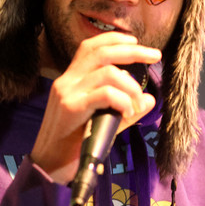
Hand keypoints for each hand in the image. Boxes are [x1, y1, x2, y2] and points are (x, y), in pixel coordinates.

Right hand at [30, 32, 160, 184]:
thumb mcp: (102, 122)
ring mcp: (68, 93)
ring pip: (107, 72)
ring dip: (131, 85)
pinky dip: (123, 100)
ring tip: (138, 102)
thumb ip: (124, 110)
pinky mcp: (71, 108)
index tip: (136, 42)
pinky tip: (128, 111)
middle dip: (132, 51)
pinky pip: (104, 94)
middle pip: (102, 52)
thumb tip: (150, 100)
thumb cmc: (73, 145)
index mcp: (71, 79)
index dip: (114, 39)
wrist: (49, 166)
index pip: (91, 47)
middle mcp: (67, 81)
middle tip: (155, 56)